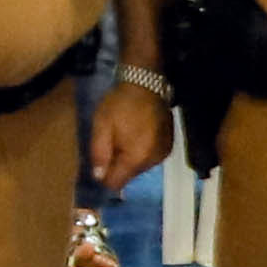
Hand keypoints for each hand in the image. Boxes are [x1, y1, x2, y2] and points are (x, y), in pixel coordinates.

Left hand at [85, 80, 170, 194]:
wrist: (146, 84)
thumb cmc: (120, 104)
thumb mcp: (101, 126)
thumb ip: (99, 154)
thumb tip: (99, 177)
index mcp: (135, 158)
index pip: (116, 183)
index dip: (104, 176)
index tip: (100, 161)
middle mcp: (152, 161)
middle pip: (129, 175)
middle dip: (117, 164)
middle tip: (112, 141)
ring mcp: (163, 154)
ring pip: (139, 167)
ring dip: (130, 158)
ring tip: (125, 135)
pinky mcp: (168, 146)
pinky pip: (150, 158)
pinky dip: (142, 151)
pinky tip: (137, 134)